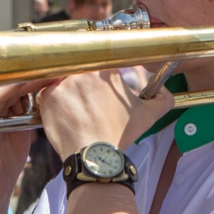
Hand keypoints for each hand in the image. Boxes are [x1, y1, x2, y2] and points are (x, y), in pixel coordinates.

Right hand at [0, 89, 39, 202]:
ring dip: (4, 91)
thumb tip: (41, 86)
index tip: (50, 76)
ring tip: (24, 87)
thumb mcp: (22, 129)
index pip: (11, 86)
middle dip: (22, 83)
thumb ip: (26, 110)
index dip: (29, 80)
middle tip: (44, 78)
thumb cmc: (9, 157)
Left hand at [36, 69, 173, 159]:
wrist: (94, 156)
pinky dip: (52, 102)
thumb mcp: (147, 116)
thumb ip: (162, 100)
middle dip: (79, 79)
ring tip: (72, 108)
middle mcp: (85, 70)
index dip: (96, 67)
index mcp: (106, 69)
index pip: (99, 57)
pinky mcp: (49, 95)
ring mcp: (64, 82)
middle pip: (78, 66)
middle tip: (82, 97)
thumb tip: (166, 93)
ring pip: (61, 78)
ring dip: (65, 90)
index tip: (93, 80)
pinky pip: (46, 92)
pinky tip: (62, 115)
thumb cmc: (119, 135)